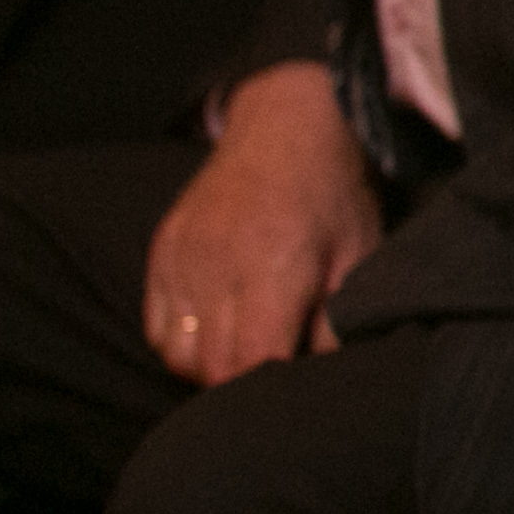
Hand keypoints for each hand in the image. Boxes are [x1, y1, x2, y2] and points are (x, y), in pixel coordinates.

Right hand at [142, 61, 383, 384]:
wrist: (286, 126)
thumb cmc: (333, 194)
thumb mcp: (358, 253)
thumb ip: (338, 318)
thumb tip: (320, 375)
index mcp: (274, 268)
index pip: (253, 361)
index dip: (269, 387)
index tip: (289, 386)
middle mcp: (218, 267)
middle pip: (210, 366)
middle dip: (240, 386)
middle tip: (270, 375)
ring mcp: (182, 259)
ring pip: (176, 354)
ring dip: (206, 368)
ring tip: (242, 353)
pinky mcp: (161, 251)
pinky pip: (155, 327)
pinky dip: (179, 342)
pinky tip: (213, 331)